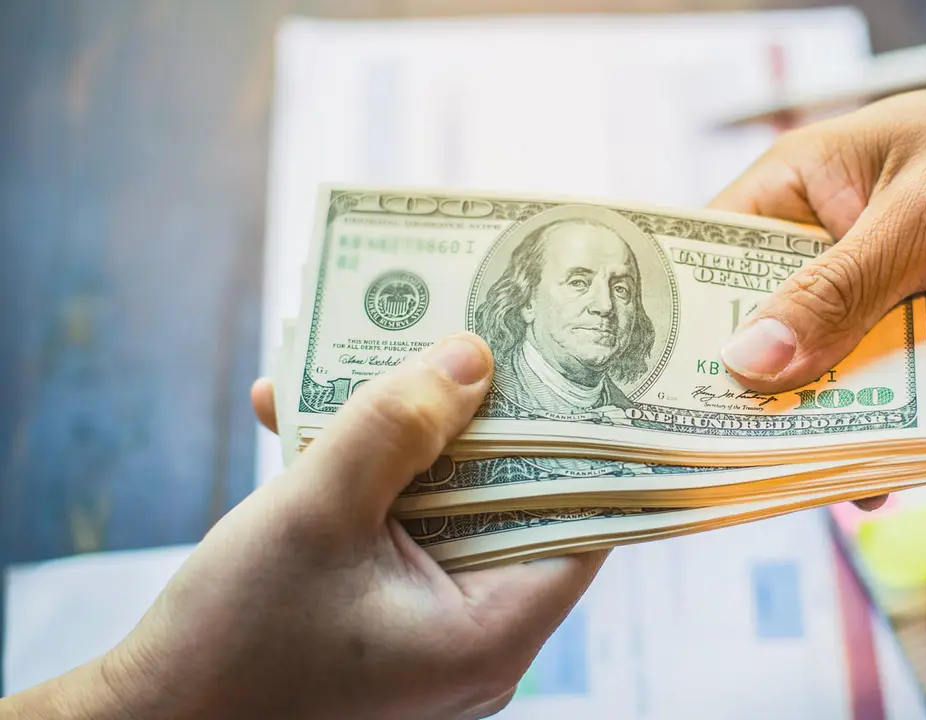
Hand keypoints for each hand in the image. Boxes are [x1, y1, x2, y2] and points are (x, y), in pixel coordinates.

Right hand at [6, 333, 604, 719]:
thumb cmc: (230, 643)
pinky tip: (305, 419)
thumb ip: (397, 427)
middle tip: (463, 338)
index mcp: (492, 631)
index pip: (583, 523)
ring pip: (447, 509)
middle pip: (510, 504)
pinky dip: (367, 479)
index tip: (570, 367)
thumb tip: (472, 358)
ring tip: (360, 361)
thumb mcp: (317, 513)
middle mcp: (478, 637)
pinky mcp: (389, 619)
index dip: (582, 442)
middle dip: (472, 419)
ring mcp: (432, 630)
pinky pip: (402, 531)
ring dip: (404, 439)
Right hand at [711, 50, 925, 420]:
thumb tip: (749, 366)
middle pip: (779, 351)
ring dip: (918, 394)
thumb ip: (837, 294)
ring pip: (854, 390)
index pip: (714, 271)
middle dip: (815, 397)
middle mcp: (826, 254)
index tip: (695, 407)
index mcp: (796, 196)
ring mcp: (880, 302)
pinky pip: (920, 394)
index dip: (699, 336)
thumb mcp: (923, 218)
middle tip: (834, 448)